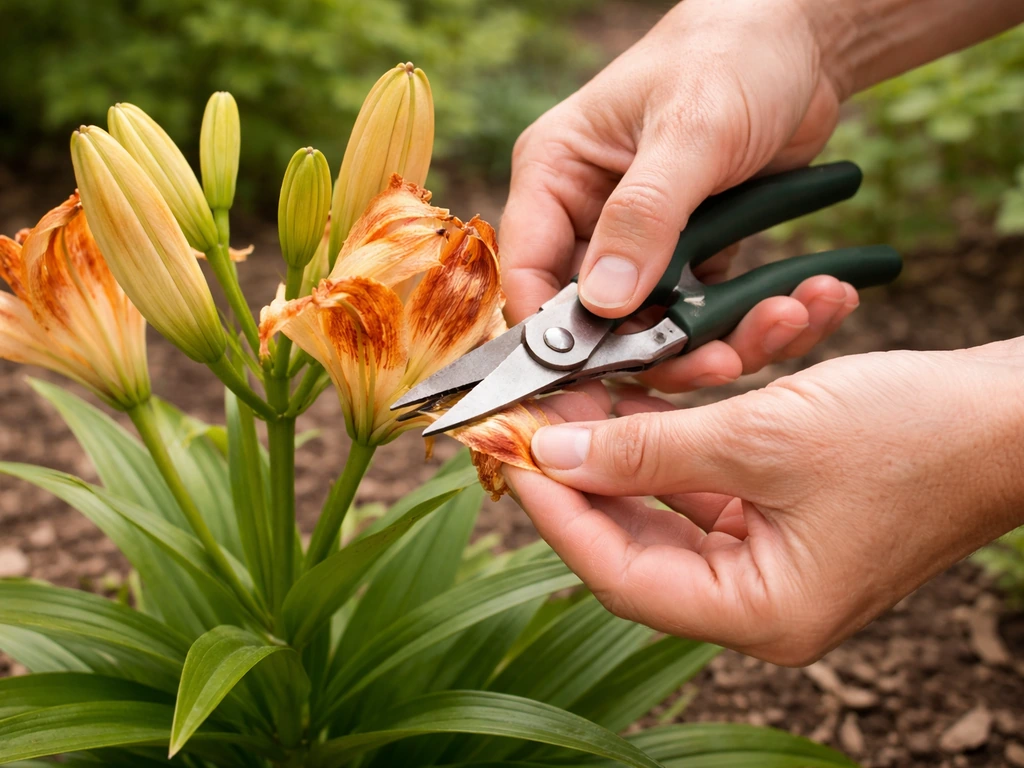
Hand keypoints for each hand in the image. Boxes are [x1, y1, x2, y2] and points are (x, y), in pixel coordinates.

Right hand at [500, 0, 858, 392]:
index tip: (587, 392)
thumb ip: (644, 216)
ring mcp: (640, 243)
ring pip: (655, 329)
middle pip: (595, 320)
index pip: (527, 272)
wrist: (804, 42)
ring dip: (717, 343)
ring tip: (785, 321)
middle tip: (717, 368)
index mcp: (556, 176)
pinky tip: (805, 303)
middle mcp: (587, 217)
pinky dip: (750, 323)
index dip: (549, 340)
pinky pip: (705, 314)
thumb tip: (603, 304)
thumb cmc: (731, 57)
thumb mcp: (690, 129)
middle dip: (655, 354)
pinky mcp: (689, 257)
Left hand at [505, 342, 1023, 664]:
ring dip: (634, 439)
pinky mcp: (787, 511)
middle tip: (538, 416)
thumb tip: (556, 455)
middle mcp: (762, 596)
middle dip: (587, 470)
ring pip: (669, 502)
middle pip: (637, 539)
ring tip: (589, 387)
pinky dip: (686, 431)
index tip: (512, 452)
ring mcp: (775, 554)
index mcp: (761, 611)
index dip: (558, 512)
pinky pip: (711, 476)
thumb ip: (648, 451)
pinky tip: (660, 386)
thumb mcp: (762, 437)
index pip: (620, 575)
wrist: (1012, 411)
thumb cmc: (914, 435)